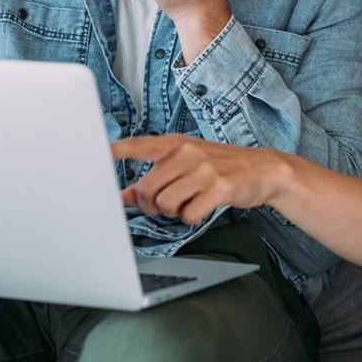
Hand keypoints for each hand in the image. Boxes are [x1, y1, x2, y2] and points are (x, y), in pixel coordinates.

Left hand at [112, 135, 272, 224]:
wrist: (264, 169)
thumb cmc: (222, 167)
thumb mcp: (189, 165)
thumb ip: (156, 177)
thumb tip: (123, 195)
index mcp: (177, 144)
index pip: (139, 145)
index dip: (116, 150)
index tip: (96, 153)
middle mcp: (188, 152)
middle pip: (146, 188)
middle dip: (151, 204)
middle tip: (166, 204)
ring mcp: (204, 169)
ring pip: (164, 203)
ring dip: (173, 212)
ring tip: (188, 203)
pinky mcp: (219, 187)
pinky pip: (188, 214)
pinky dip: (191, 217)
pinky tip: (203, 207)